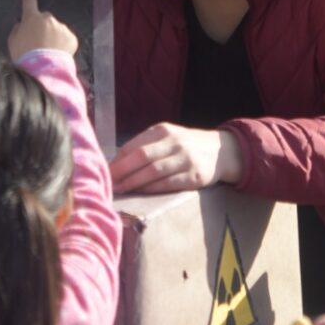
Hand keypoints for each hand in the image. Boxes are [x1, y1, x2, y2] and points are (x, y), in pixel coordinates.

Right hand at [8, 0, 77, 60]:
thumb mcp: (13, 42)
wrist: (42, 69)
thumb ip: (18, 30)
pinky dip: (62, 46)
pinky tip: (56, 55)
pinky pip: (66, 39)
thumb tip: (23, 26)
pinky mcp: (71, 38)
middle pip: (45, 19)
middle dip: (43, 28)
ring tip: (47, 53)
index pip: (28, 0)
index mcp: (31, 18)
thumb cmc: (24, 56)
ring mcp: (61, 27)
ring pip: (56, 30)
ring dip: (53, 38)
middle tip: (38, 44)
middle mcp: (48, 19)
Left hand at [109, 123, 242, 195]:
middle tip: (108, 183)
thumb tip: (115, 164)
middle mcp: (174, 142)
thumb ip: (144, 148)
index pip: (133, 145)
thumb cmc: (185, 147)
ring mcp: (185, 158)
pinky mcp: (194, 175)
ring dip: (133, 182)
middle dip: (121, 172)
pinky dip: (152, 189)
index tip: (104, 172)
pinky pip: (168, 183)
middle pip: (141, 157)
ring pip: (153, 171)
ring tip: (120, 190)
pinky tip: (141, 193)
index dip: (117, 161)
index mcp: (162, 131)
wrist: (220, 152)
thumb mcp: (166, 139)